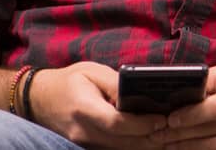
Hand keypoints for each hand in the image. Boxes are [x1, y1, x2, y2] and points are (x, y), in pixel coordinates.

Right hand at [29, 62, 168, 148]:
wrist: (40, 99)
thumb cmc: (69, 81)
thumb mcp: (93, 72)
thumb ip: (116, 83)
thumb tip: (140, 92)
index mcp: (84, 110)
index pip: (117, 124)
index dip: (142, 124)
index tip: (163, 118)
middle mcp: (84, 133)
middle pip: (124, 143)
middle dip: (151, 137)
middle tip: (175, 126)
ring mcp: (85, 144)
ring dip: (146, 144)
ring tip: (169, 132)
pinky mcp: (89, 148)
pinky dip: (135, 145)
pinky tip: (151, 137)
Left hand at [152, 66, 215, 148]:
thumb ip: (208, 82)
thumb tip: (177, 94)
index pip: (215, 108)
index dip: (190, 116)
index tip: (170, 120)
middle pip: (212, 130)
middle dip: (181, 134)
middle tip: (157, 135)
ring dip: (187, 147)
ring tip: (166, 145)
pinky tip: (187, 149)